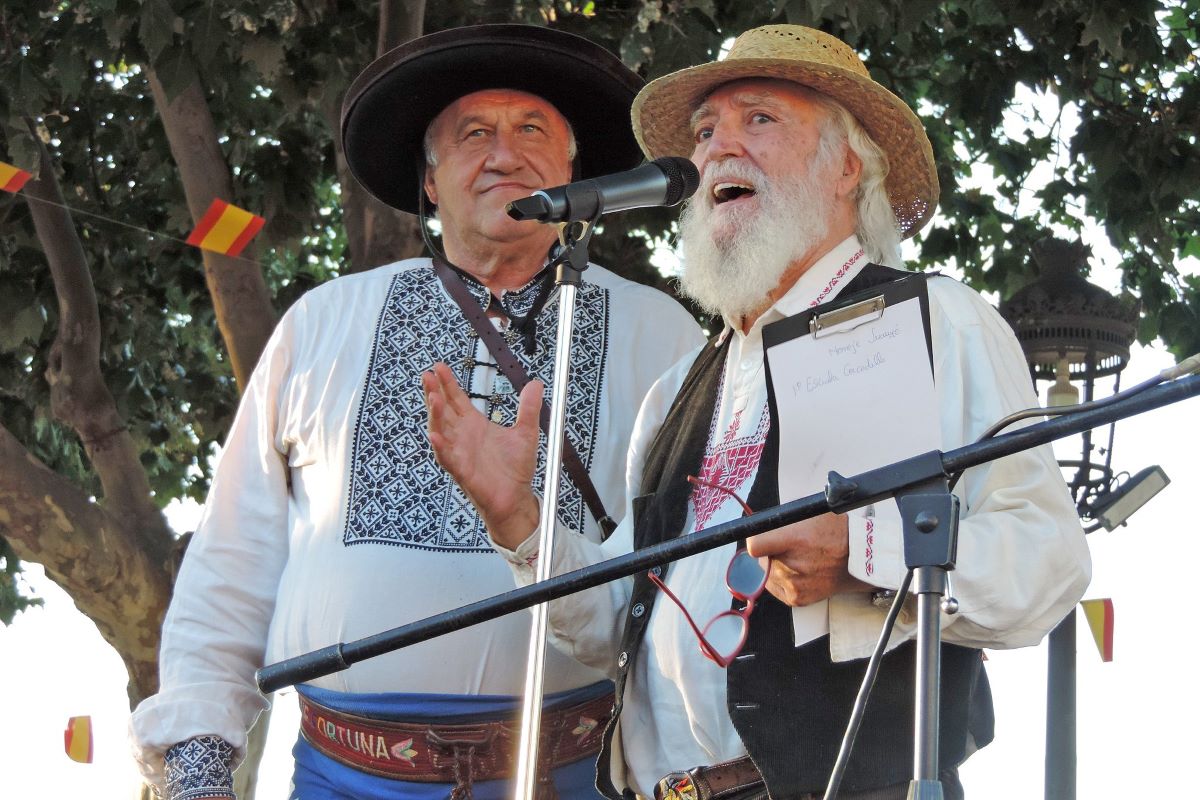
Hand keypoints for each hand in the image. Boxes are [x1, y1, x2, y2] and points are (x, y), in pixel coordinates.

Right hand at [423, 362, 540, 548]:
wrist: (516, 497)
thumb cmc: (515, 469)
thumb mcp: (526, 432)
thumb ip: (529, 407)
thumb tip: (536, 384)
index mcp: (474, 425)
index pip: (456, 400)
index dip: (447, 383)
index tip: (439, 367)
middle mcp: (463, 437)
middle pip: (443, 410)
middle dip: (434, 392)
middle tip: (428, 375)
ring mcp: (459, 453)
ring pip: (441, 431)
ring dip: (435, 415)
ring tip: (432, 397)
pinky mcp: (462, 471)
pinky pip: (447, 458)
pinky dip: (440, 447)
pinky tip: (435, 436)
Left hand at [745, 513, 869, 606]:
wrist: (860, 558)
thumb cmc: (835, 532)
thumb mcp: (807, 513)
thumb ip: (780, 522)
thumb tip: (759, 525)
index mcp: (793, 540)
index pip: (755, 545)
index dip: (757, 540)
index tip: (762, 539)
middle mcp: (791, 565)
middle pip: (761, 559)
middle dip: (771, 553)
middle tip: (790, 548)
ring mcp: (794, 584)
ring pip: (768, 574)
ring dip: (777, 567)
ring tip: (800, 560)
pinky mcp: (797, 598)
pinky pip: (777, 588)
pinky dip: (783, 581)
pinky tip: (800, 573)